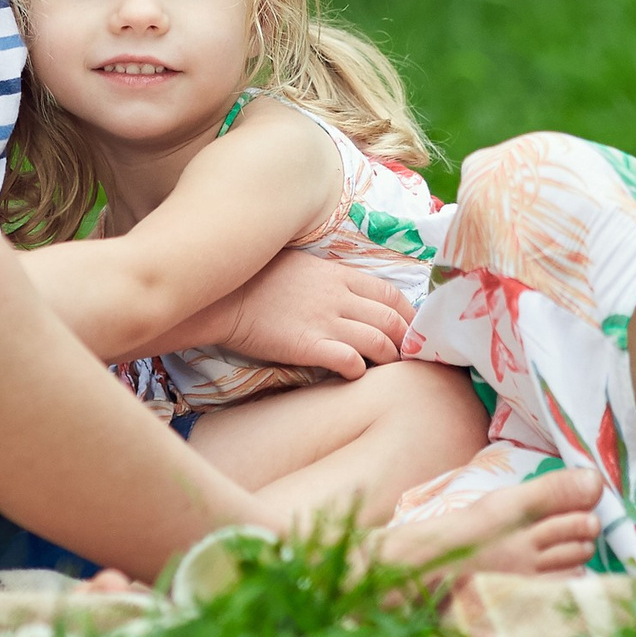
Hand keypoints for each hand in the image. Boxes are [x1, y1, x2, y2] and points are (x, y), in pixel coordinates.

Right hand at [219, 251, 412, 379]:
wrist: (224, 295)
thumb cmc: (257, 277)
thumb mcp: (301, 264)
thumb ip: (329, 277)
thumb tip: (348, 288)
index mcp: (338, 275)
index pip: (389, 294)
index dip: (408, 314)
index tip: (411, 328)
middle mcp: (338, 297)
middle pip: (391, 319)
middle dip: (406, 340)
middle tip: (409, 355)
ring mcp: (324, 321)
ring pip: (377, 341)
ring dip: (388, 358)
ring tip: (388, 369)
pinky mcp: (308, 345)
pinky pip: (348, 360)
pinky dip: (359, 369)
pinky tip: (355, 372)